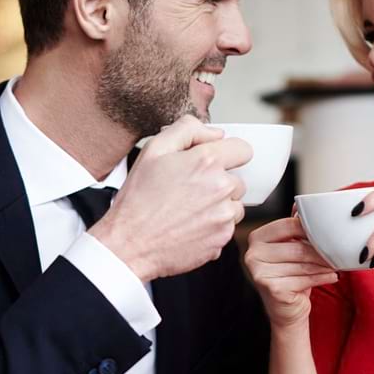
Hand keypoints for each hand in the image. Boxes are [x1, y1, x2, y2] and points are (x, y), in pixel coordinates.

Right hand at [91, 115, 251, 280]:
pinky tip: (189, 225)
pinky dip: (213, 227)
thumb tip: (216, 134)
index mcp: (207, 162)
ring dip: (219, 206)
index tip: (216, 162)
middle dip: (220, 182)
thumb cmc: (138, 199)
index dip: (229, 153)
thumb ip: (188, 130)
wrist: (130, 244)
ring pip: (235, 205)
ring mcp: (224, 216)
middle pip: (238, 180)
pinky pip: (227, 227)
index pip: (244, 150)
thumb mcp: (154, 150)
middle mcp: (221, 188)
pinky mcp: (222, 239)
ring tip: (189, 209)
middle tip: (191, 190)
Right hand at [244, 217, 337, 326]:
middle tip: (337, 251)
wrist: (286, 310)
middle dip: (321, 250)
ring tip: (336, 264)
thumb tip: (301, 205)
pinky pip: (304, 279)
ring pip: (303, 264)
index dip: (310, 228)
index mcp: (256, 238)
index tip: (327, 231)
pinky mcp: (272, 288)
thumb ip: (294, 228)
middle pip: (297, 246)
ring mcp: (260, 272)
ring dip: (324, 264)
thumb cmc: (289, 276)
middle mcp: (253, 254)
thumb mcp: (290, 248)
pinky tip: (332, 276)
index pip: (287, 225)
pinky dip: (322, 277)